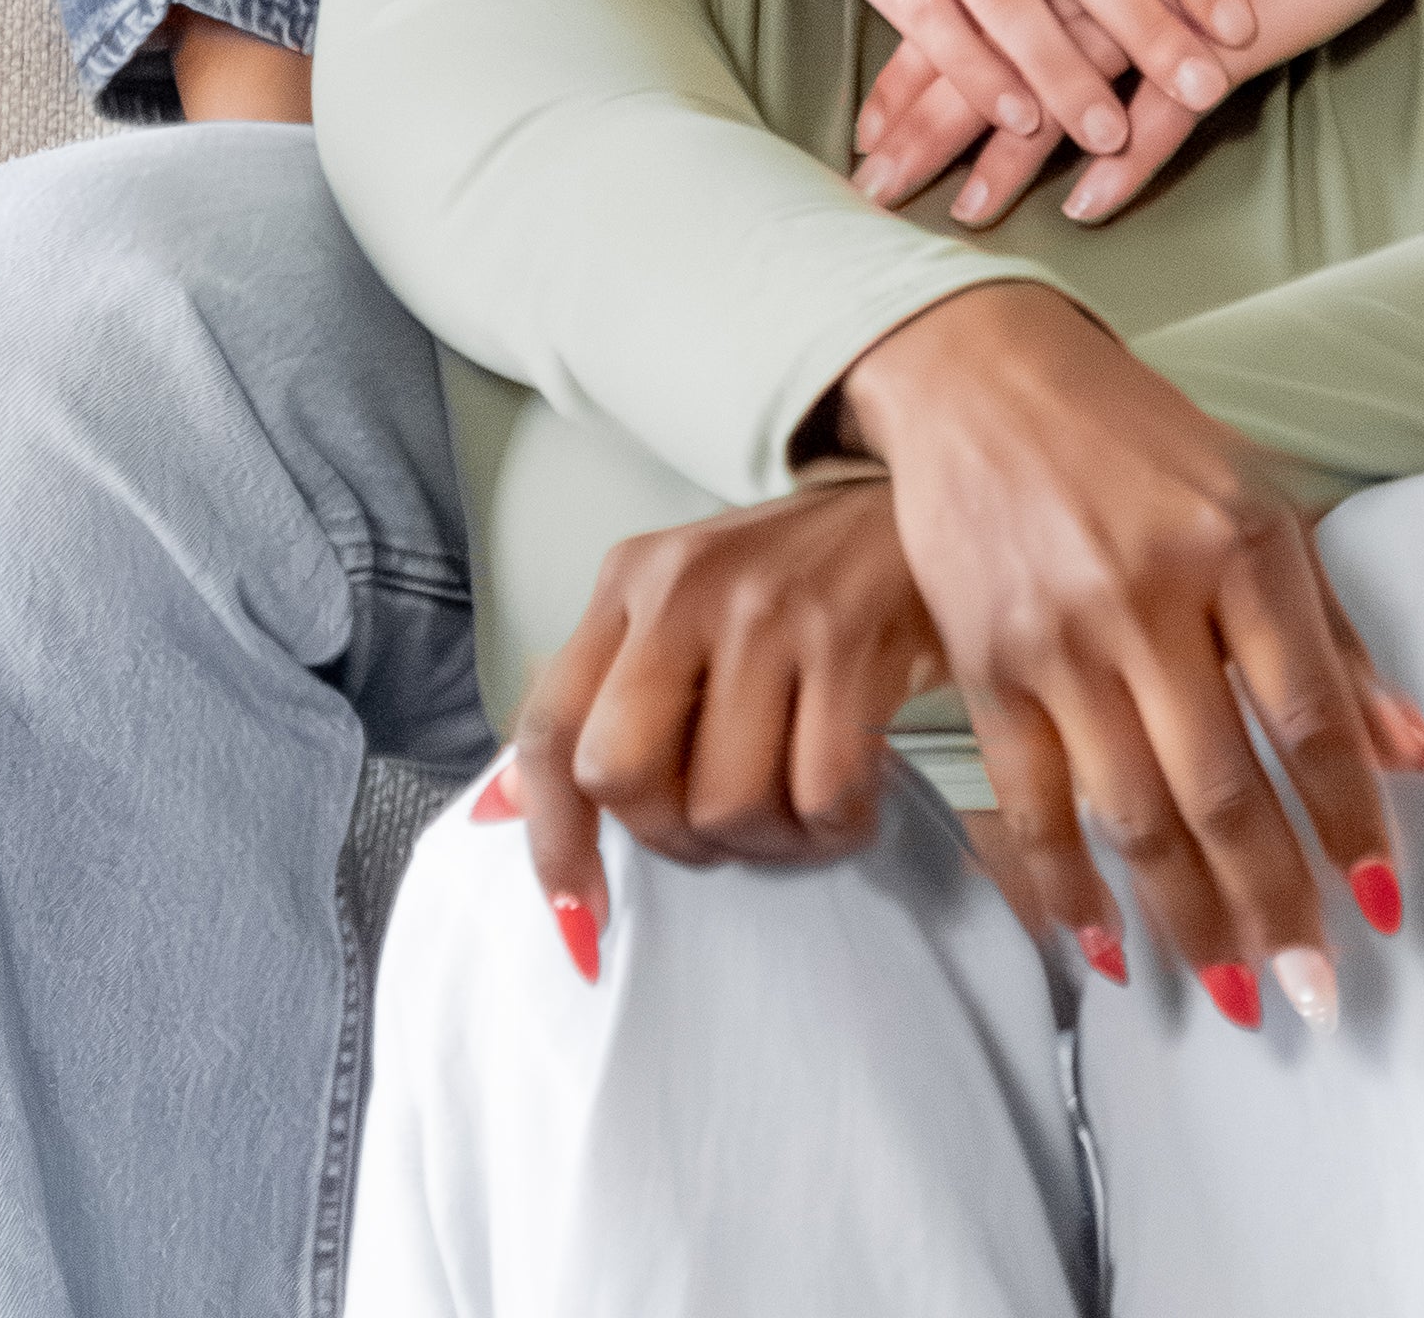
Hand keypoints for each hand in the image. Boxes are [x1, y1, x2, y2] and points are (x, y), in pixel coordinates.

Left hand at [478, 478, 947, 973]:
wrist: (921, 510)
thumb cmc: (794, 586)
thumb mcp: (687, 613)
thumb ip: (606, 700)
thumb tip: (502, 811)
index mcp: (631, 579)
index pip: (549, 727)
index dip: (551, 840)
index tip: (581, 913)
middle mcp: (685, 585)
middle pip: (621, 775)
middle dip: (672, 835)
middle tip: (725, 821)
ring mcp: (767, 608)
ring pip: (724, 804)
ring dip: (767, 842)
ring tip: (796, 805)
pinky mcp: (849, 637)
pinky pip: (819, 796)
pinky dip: (835, 828)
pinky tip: (850, 799)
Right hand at [840, 283, 1423, 1021]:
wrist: (985, 375)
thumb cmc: (1142, 440)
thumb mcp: (1259, 501)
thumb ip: (1336, 634)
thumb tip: (1418, 756)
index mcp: (1238, 544)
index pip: (1309, 714)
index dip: (1349, 818)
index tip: (1383, 905)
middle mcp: (1150, 593)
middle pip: (1223, 787)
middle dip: (1276, 904)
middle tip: (1315, 996)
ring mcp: (1060, 636)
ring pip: (1133, 814)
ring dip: (1188, 918)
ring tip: (1234, 990)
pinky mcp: (984, 664)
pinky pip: (1033, 803)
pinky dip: (1069, 886)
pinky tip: (1108, 944)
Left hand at [850, 0, 1423, 231]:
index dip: (910, 62)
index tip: (861, 128)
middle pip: (991, 41)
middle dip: (929, 119)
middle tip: (873, 186)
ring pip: (1065, 77)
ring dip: (1010, 154)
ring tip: (962, 213)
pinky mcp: (1225, 30)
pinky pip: (1164, 107)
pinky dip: (1124, 159)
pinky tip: (1083, 208)